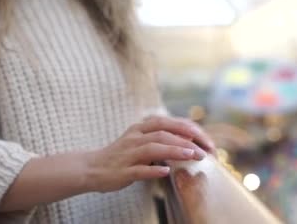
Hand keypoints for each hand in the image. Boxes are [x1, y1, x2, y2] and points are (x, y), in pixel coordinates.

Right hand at [84, 116, 215, 192]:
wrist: (90, 168)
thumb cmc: (121, 156)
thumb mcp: (140, 141)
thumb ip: (160, 138)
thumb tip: (188, 139)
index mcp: (141, 129)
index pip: (169, 123)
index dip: (189, 129)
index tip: (206, 139)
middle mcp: (135, 137)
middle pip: (163, 133)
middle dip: (187, 140)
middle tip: (206, 149)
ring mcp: (128, 154)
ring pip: (153, 148)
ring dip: (174, 151)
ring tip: (192, 155)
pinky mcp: (122, 171)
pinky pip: (138, 170)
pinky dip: (152, 170)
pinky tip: (166, 173)